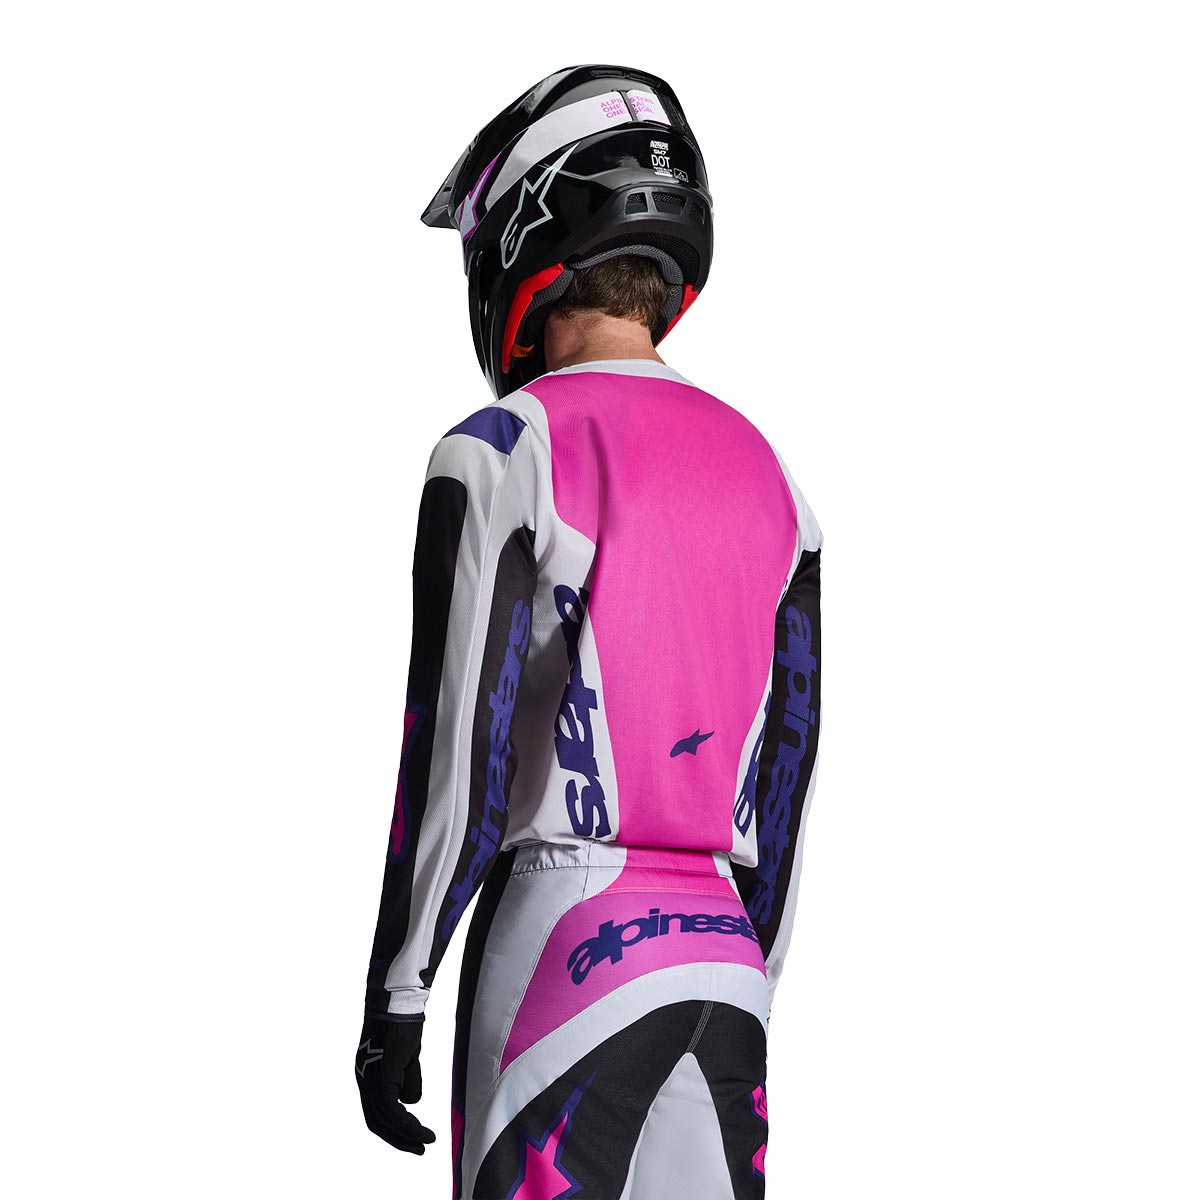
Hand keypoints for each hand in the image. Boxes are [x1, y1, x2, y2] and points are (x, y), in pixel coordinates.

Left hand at [355, 1013, 436, 1154]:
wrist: (399, 1003)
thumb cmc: (404, 1024)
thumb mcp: (407, 1058)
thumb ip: (406, 1079)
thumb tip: (411, 1102)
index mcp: (367, 1076)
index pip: (376, 1112)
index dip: (394, 1129)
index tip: (414, 1138)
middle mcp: (364, 1081)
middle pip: (376, 1122)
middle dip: (399, 1139)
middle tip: (419, 1149)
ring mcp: (370, 1079)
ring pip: (384, 1120)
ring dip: (406, 1135)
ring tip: (426, 1141)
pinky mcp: (381, 1075)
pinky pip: (391, 1110)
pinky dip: (406, 1124)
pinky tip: (420, 1129)